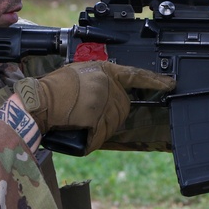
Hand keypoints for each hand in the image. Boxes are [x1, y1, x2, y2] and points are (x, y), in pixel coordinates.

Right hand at [16, 62, 174, 152]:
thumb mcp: (80, 72)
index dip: (155, 80)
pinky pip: (102, 134)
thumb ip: (99, 79)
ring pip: (114, 122)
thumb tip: (109, 91)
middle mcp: (108, 85)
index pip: (136, 75)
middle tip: (86, 111)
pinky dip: (91, 138)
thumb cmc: (53, 88)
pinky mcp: (98, 119)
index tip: (170, 83)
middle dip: (109, 112)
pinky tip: (79, 131)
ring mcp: (104, 102)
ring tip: (78, 118)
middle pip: (123, 106)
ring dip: (100, 126)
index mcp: (105, 70)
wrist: (38, 101)